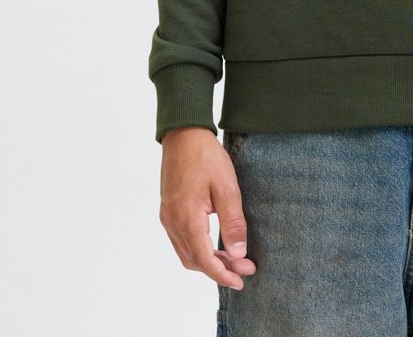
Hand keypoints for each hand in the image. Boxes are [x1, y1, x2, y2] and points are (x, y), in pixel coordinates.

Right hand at [159, 127, 257, 289]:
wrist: (183, 133)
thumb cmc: (206, 156)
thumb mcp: (227, 187)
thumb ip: (233, 222)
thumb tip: (238, 253)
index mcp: (187, 219)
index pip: (204, 261)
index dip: (223, 275)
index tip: (242, 280)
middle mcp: (172, 223)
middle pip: (194, 261)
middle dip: (220, 269)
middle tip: (245, 267)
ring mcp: (167, 217)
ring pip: (186, 253)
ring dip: (208, 261)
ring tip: (234, 259)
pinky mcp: (168, 210)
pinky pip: (181, 241)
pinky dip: (198, 249)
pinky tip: (214, 245)